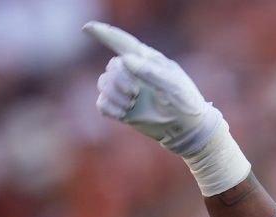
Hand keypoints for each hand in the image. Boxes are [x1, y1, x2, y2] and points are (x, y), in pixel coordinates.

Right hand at [83, 22, 223, 156]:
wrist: (188, 129)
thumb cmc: (186, 104)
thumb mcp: (173, 87)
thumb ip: (151, 72)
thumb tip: (126, 60)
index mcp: (147, 60)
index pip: (121, 42)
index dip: (103, 33)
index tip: (87, 28)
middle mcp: (134, 72)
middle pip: (112, 66)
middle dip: (119, 80)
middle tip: (135, 94)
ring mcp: (126, 90)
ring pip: (103, 83)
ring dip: (115, 95)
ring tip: (132, 104)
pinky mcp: (122, 106)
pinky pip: (101, 103)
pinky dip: (109, 107)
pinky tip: (123, 113)